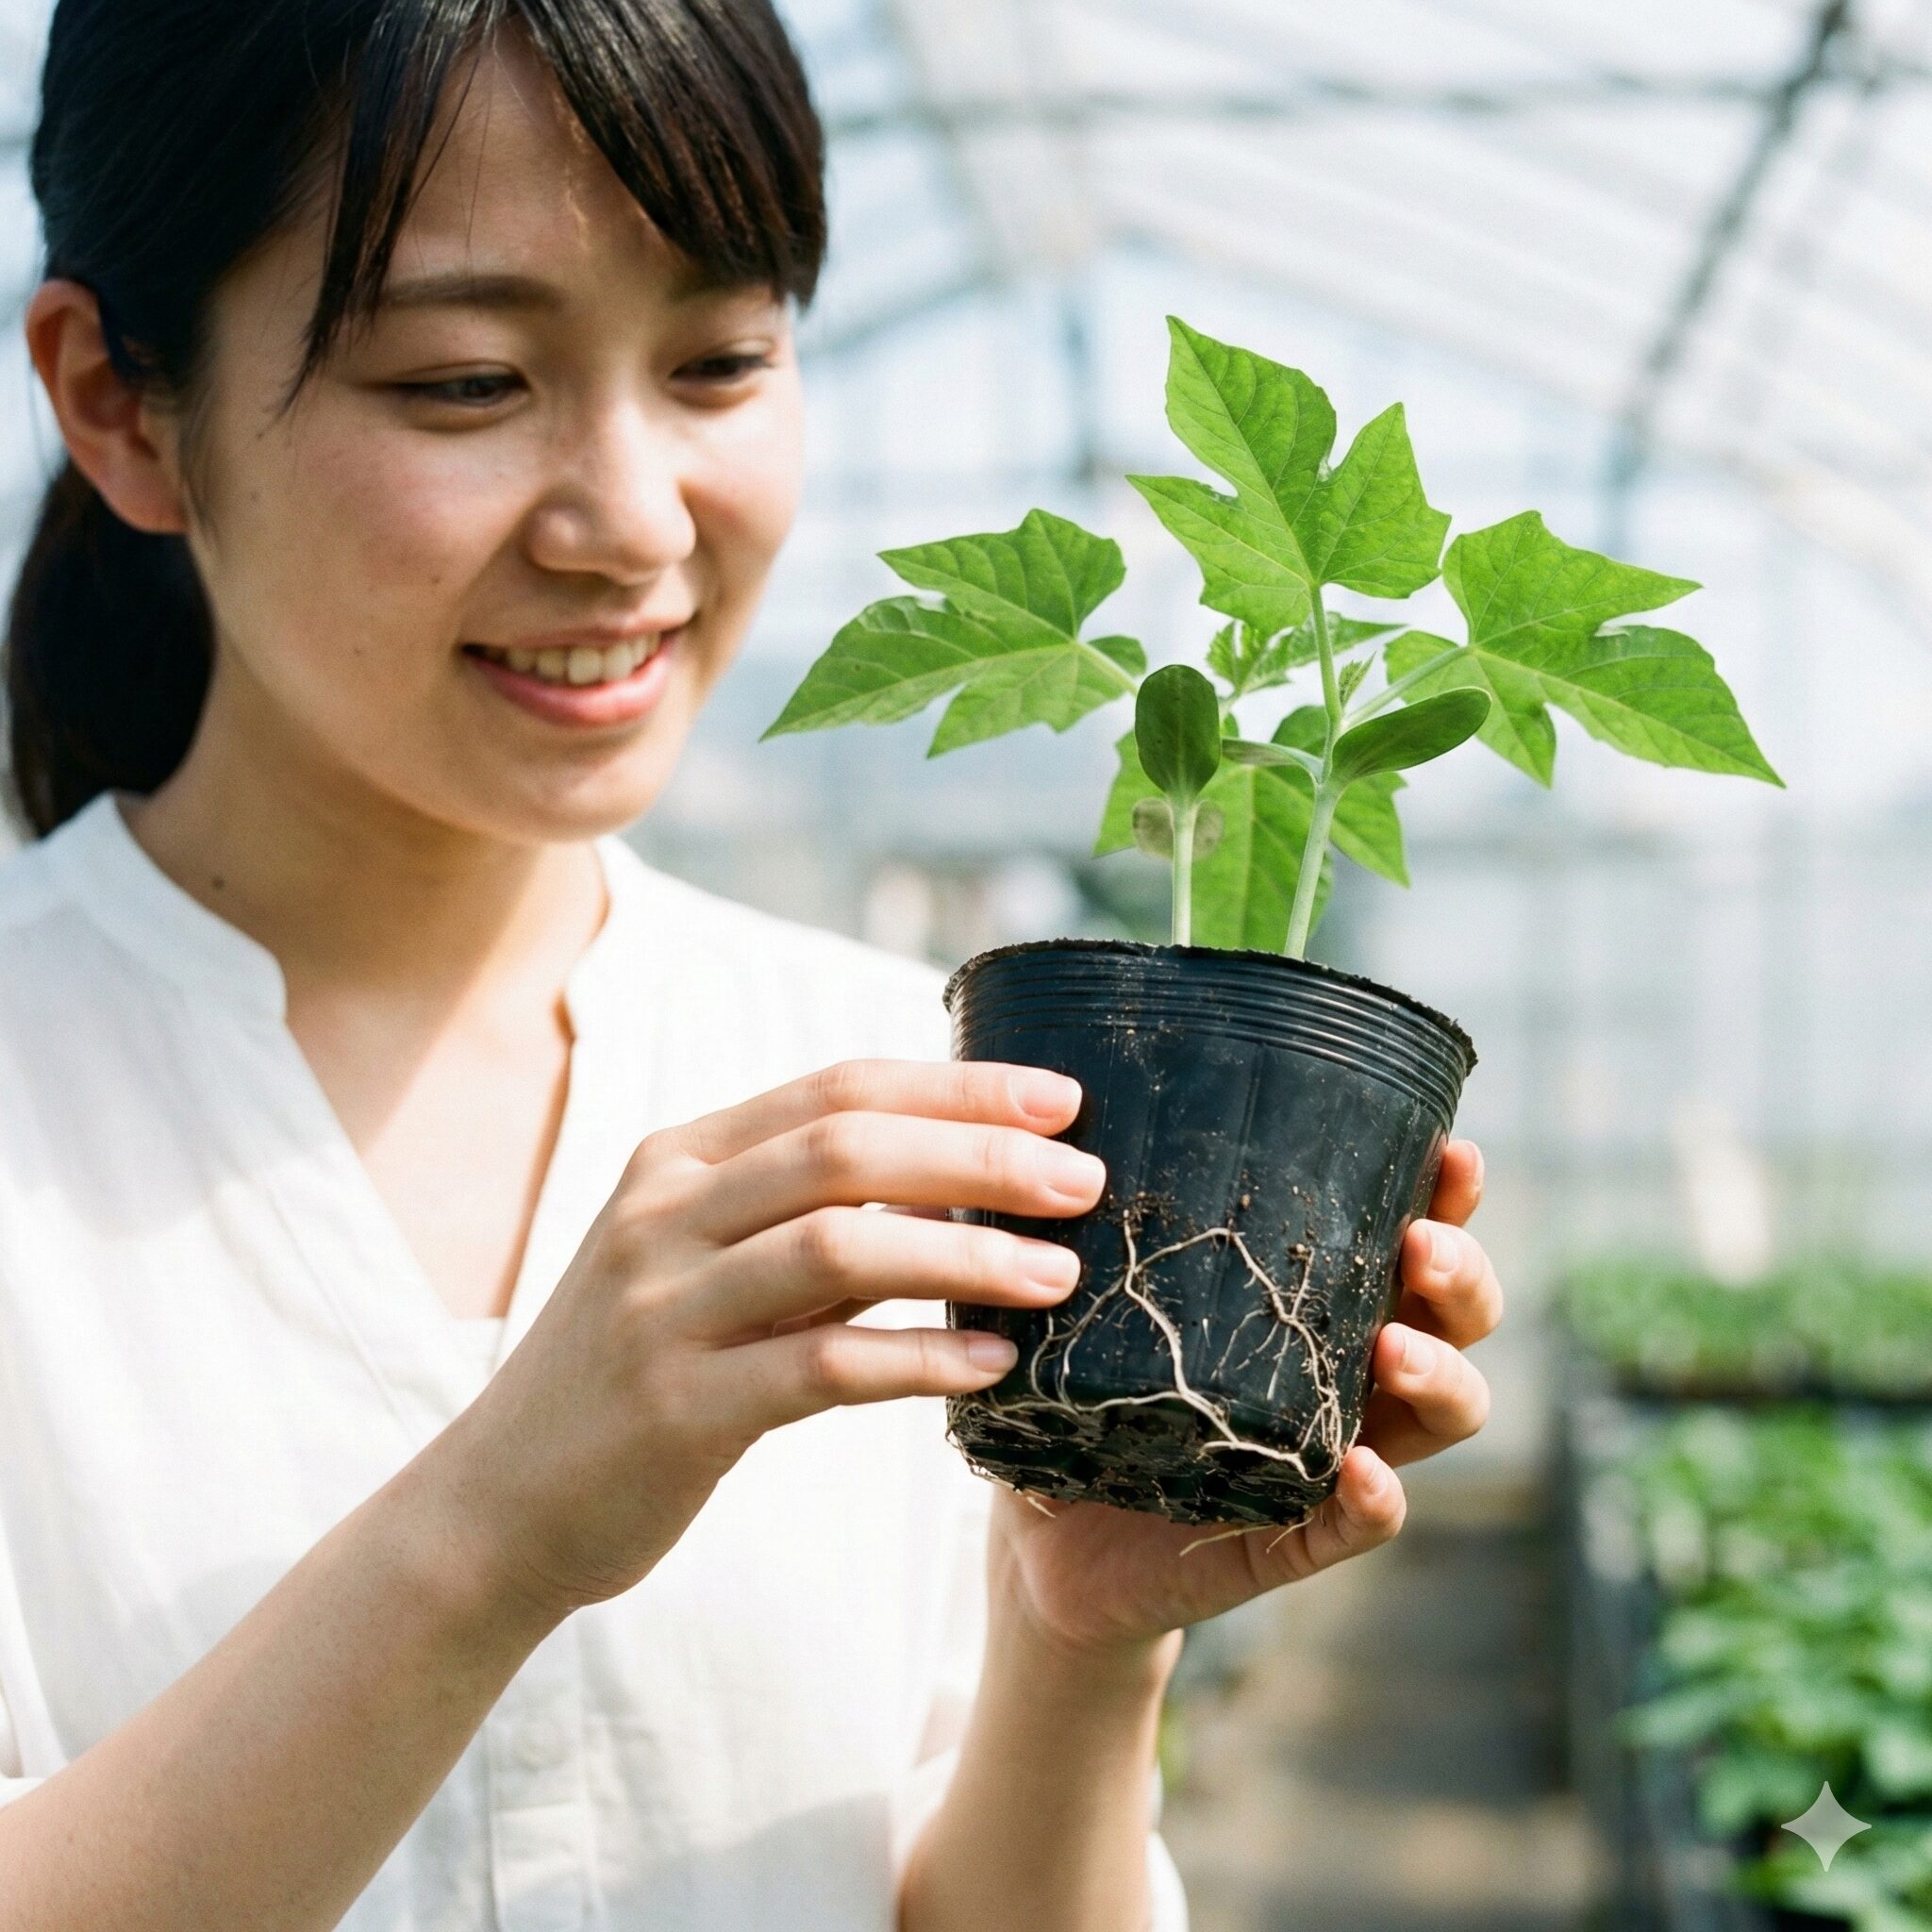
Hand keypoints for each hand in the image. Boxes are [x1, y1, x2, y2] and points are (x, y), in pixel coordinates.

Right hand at [432, 1059, 1100, 1619]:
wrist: (500, 1503)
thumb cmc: (640, 1372)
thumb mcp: (711, 1268)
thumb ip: (818, 1221)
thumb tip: (968, 1184)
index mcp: (680, 1159)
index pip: (837, 1088)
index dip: (957, 1086)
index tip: (1061, 1098)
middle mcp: (663, 1213)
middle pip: (846, 1149)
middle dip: (980, 1155)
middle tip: (1082, 1180)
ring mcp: (661, 1307)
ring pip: (839, 1247)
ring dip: (966, 1254)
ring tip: (1061, 1274)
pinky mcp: (676, 1407)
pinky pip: (821, 1368)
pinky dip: (919, 1360)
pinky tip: (993, 1365)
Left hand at [985, 1141, 1500, 1661]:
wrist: (1043, 1541)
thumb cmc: (1081, 1393)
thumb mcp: (1099, 1298)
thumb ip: (1106, 1224)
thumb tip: (1067, 1110)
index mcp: (1317, 1302)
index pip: (1409, 1236)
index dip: (1449, 1198)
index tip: (1454, 1152)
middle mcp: (1346, 1373)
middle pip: (1456, 1321)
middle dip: (1461, 1277)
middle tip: (1421, 1246)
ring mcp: (1332, 1458)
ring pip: (1441, 1419)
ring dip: (1440, 1375)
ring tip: (1396, 1349)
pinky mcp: (1294, 1539)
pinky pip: (1360, 1523)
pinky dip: (1375, 1498)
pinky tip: (1361, 1466)